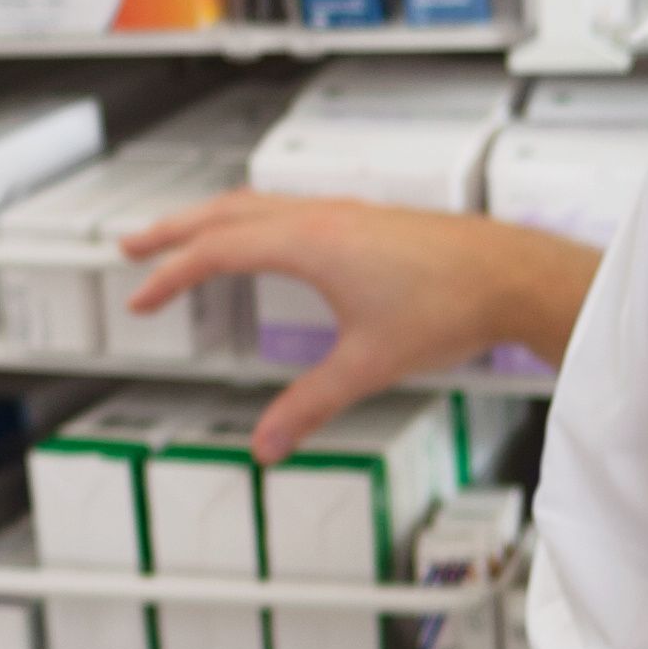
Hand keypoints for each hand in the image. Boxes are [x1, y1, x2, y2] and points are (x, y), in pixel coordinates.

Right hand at [116, 192, 596, 461]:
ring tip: (187, 238)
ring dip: (213, 219)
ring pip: (258, 204)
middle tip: (132, 244)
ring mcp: (344, 213)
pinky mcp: (366, 219)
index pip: (215, 251)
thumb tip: (266, 444)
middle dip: (173, 230)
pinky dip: (252, 219)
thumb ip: (309, 405)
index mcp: (309, 243)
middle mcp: (321, 218)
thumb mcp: (368, 365)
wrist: (515, 275)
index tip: (142, 298)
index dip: (169, 276)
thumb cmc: (452, 305)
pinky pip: (287, 208)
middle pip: (225, 212)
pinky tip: (263, 240)